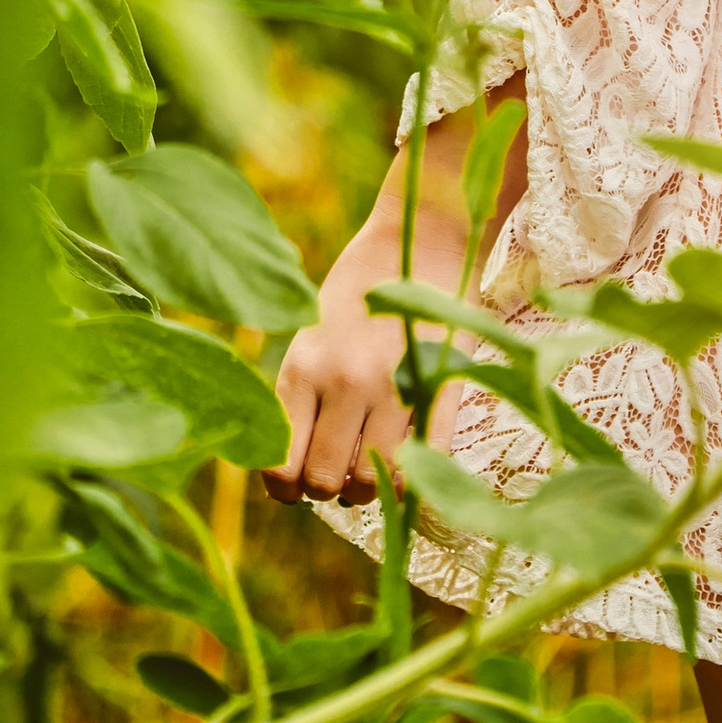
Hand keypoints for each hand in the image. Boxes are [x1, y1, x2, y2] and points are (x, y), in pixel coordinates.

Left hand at [262, 91, 525, 507]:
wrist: (421, 233)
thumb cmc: (359, 291)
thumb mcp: (311, 335)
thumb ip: (300, 397)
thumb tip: (285, 474)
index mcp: (305, 365)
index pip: (280, 463)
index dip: (285, 488)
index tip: (296, 483)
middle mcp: (345, 379)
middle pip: (325, 481)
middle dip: (329, 489)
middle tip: (339, 472)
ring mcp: (396, 384)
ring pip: (373, 482)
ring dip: (372, 488)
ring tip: (373, 465)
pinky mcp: (441, 384)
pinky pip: (425, 457)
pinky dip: (414, 475)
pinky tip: (409, 464)